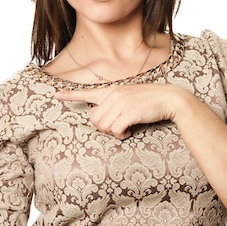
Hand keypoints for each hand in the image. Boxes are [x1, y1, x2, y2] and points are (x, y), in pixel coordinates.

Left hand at [55, 84, 187, 138]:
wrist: (170, 98)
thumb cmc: (151, 101)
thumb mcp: (130, 98)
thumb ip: (115, 104)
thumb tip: (104, 120)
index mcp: (112, 90)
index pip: (87, 93)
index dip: (70, 95)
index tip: (56, 95)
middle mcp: (113, 95)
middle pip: (94, 119)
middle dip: (104, 129)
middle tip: (118, 129)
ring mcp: (120, 102)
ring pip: (103, 126)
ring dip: (113, 133)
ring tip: (125, 129)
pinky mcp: (128, 112)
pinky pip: (115, 130)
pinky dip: (121, 135)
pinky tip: (130, 131)